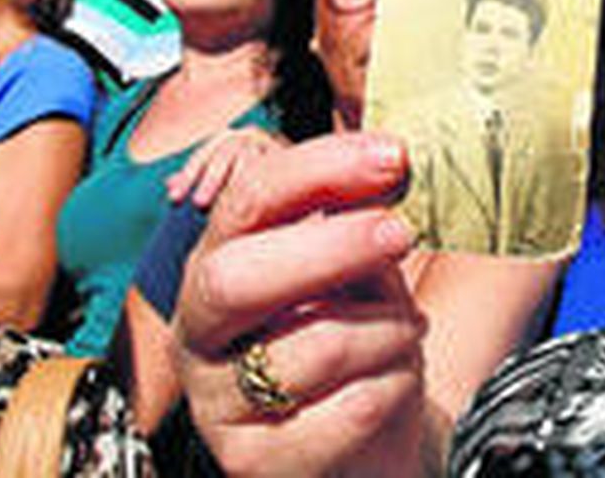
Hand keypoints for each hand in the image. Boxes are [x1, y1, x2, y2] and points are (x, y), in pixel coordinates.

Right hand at [175, 132, 427, 477]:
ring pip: (316, 344)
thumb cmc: (356, 340)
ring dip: (390, 330)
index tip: (390, 156)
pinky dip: (395, 387)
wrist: (365, 444)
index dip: (317, 169)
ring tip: (407, 332)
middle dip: (332, 246)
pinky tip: (394, 384)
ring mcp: (217, 404)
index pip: (245, 200)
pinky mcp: (254, 462)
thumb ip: (355, 219)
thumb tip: (385, 163)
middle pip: (236, 277)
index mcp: (214, 264)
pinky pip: (349, 409)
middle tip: (402, 232)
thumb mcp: (354, 270)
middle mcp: (197, 332)